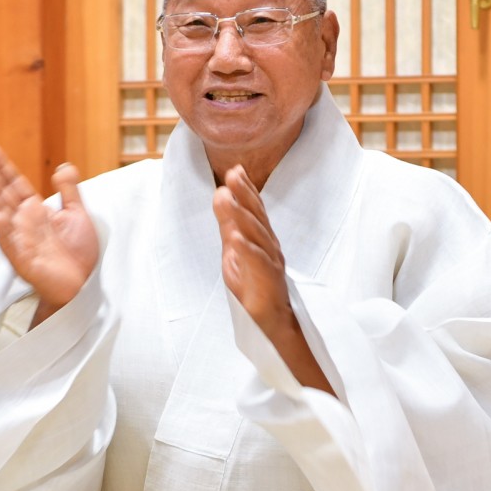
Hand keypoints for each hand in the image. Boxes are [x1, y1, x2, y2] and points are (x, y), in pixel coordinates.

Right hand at [0, 144, 96, 319]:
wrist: (84, 285)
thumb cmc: (78, 253)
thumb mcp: (77, 215)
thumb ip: (69, 191)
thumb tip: (63, 166)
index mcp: (32, 210)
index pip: (12, 183)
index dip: (0, 166)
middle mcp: (21, 223)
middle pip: (0, 195)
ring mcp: (20, 242)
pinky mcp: (24, 262)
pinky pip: (12, 245)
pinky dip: (4, 231)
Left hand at [212, 166, 293, 335]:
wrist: (268, 320)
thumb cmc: (252, 283)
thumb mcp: (234, 249)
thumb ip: (228, 223)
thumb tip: (220, 194)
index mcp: (261, 237)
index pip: (254, 208)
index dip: (246, 188)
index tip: (234, 169)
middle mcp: (269, 245)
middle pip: (257, 216)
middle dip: (245, 194)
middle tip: (233, 175)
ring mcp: (270, 261)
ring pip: (257, 236)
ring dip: (242, 216)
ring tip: (227, 199)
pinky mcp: (268, 280)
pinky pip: (257, 263)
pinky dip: (247, 250)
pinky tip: (236, 239)